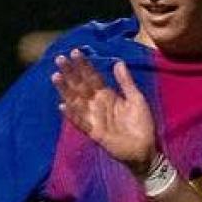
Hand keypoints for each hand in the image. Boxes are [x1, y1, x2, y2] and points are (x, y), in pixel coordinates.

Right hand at [51, 52, 158, 175]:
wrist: (145, 149)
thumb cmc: (142, 124)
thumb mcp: (136, 98)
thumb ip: (125, 82)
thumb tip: (118, 62)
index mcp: (107, 95)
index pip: (92, 77)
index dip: (84, 65)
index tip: (75, 52)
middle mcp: (97, 104)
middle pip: (80, 86)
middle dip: (70, 73)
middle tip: (60, 59)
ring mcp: (94, 118)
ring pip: (76, 101)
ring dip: (65, 90)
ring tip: (56, 76)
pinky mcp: (95, 133)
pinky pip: (81, 122)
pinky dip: (72, 114)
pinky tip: (63, 105)